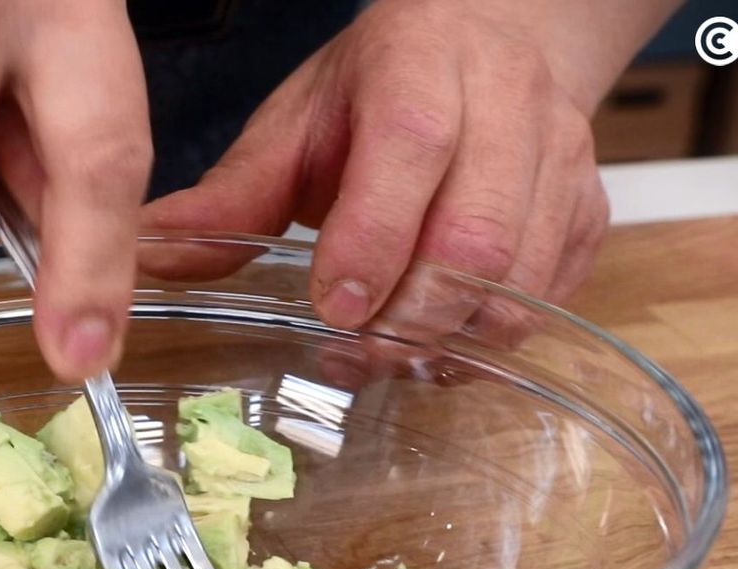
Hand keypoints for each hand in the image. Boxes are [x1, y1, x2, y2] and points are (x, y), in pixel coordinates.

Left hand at [143, 0, 610, 346]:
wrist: (488, 46)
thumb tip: (150, 256)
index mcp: (421, 66)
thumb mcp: (297, 124)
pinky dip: (492, 340)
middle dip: (410, 315)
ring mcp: (560, 161)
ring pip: (522, 282)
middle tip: (355, 352)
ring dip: (451, 339)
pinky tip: (440, 341)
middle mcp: (507, 106)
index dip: (372, 239)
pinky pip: (553, 298)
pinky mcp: (587, 210)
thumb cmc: (381, 91)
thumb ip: (232, 195)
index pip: (412, 150)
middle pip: (478, 236)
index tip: (329, 306)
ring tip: (392, 354)